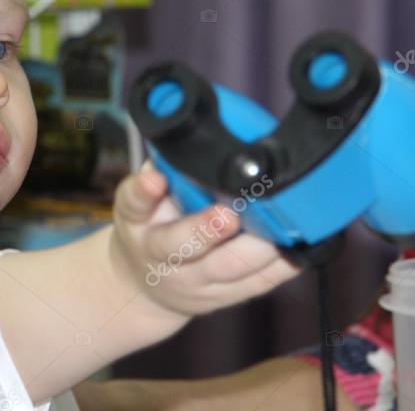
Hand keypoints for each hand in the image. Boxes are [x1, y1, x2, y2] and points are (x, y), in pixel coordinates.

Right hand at [109, 162, 299, 321]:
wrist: (144, 282)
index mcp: (136, 221)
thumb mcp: (141, 197)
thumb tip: (198, 138)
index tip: (155, 178)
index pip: (134, 202)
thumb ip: (165, 170)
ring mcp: (194, 281)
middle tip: (228, 214)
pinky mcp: (225, 296)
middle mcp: (160, 255)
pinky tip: (301, 243)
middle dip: (206, 230)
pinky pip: (260, 282)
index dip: (145, 190)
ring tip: (279, 225)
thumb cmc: (149, 226)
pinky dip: (283, 262)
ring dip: (256, 248)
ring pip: (228, 269)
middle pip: (181, 246)